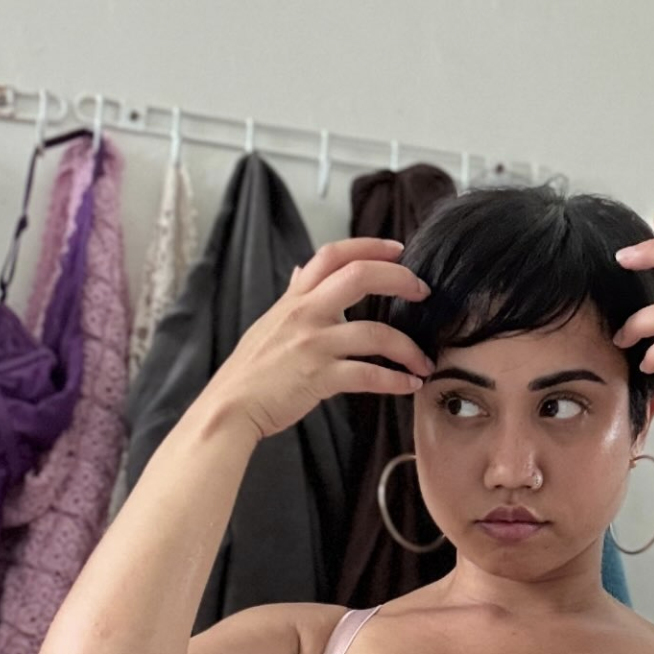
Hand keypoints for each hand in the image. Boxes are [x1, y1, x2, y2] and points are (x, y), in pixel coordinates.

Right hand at [209, 237, 434, 441]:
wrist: (229, 408)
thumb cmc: (249, 372)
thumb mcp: (268, 322)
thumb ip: (292, 296)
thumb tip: (302, 270)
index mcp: (295, 299)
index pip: (333, 255)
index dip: (370, 246)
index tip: (398, 250)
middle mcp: (305, 314)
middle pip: (360, 276)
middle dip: (400, 280)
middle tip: (423, 292)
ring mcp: (313, 345)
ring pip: (375, 333)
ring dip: (408, 347)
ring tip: (424, 361)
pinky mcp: (320, 378)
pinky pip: (369, 375)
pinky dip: (395, 380)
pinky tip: (409, 384)